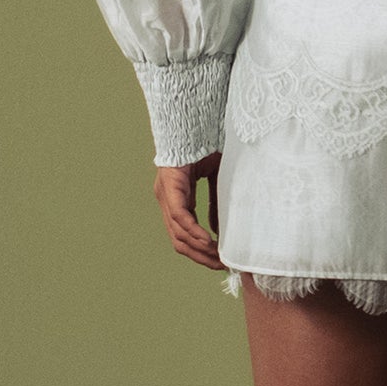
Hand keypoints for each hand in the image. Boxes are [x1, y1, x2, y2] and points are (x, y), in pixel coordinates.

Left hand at [154, 152, 225, 269]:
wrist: (196, 119)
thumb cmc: (206, 144)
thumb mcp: (215, 179)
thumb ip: (214, 203)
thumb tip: (217, 228)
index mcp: (176, 198)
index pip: (183, 235)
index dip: (200, 251)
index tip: (219, 261)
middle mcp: (166, 200)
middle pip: (179, 241)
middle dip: (201, 257)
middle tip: (221, 266)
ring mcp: (165, 194)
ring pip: (178, 233)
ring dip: (199, 249)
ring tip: (218, 258)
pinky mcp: (169, 187)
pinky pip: (179, 216)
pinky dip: (193, 231)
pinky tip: (208, 241)